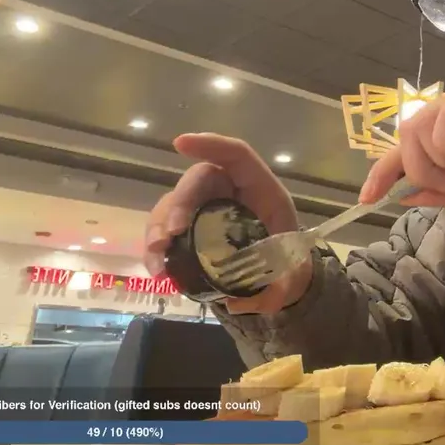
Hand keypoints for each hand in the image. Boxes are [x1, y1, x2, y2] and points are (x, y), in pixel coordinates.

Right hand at [144, 133, 312, 314]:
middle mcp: (229, 193)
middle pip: (197, 181)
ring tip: (157, 255)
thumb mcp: (289, 274)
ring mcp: (206, 208)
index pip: (238, 156)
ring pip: (173, 204)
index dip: (211, 146)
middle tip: (171, 234)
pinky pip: (164, 229)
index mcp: (261, 191)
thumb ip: (274, 288)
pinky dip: (156, 247)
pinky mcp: (189, 229)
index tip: (180, 144)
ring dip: (159, 227)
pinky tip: (157, 269)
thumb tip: (238, 301)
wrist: (279, 278)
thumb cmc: (286, 262)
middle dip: (179, 203)